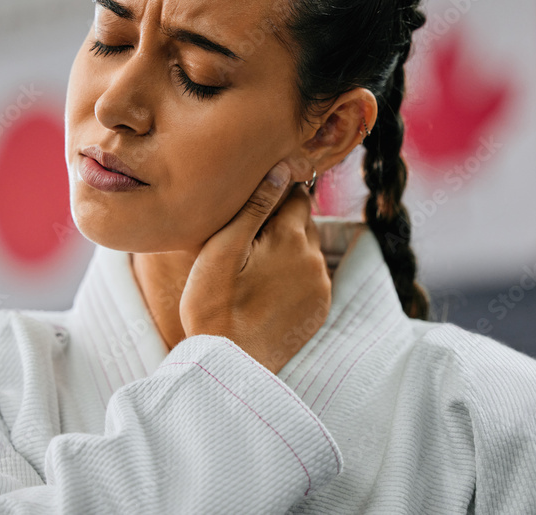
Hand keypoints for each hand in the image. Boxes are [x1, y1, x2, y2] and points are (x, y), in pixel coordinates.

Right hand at [180, 161, 331, 373]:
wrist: (229, 366)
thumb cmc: (214, 304)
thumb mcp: (223, 247)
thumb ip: (254, 205)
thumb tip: (281, 168)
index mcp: (293, 238)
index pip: (297, 194)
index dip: (274, 195)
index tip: (251, 208)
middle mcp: (316, 259)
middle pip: (303, 222)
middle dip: (280, 223)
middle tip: (245, 241)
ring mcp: (321, 287)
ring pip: (307, 250)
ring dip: (287, 250)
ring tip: (252, 268)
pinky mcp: (319, 310)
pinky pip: (310, 278)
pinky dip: (292, 276)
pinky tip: (264, 289)